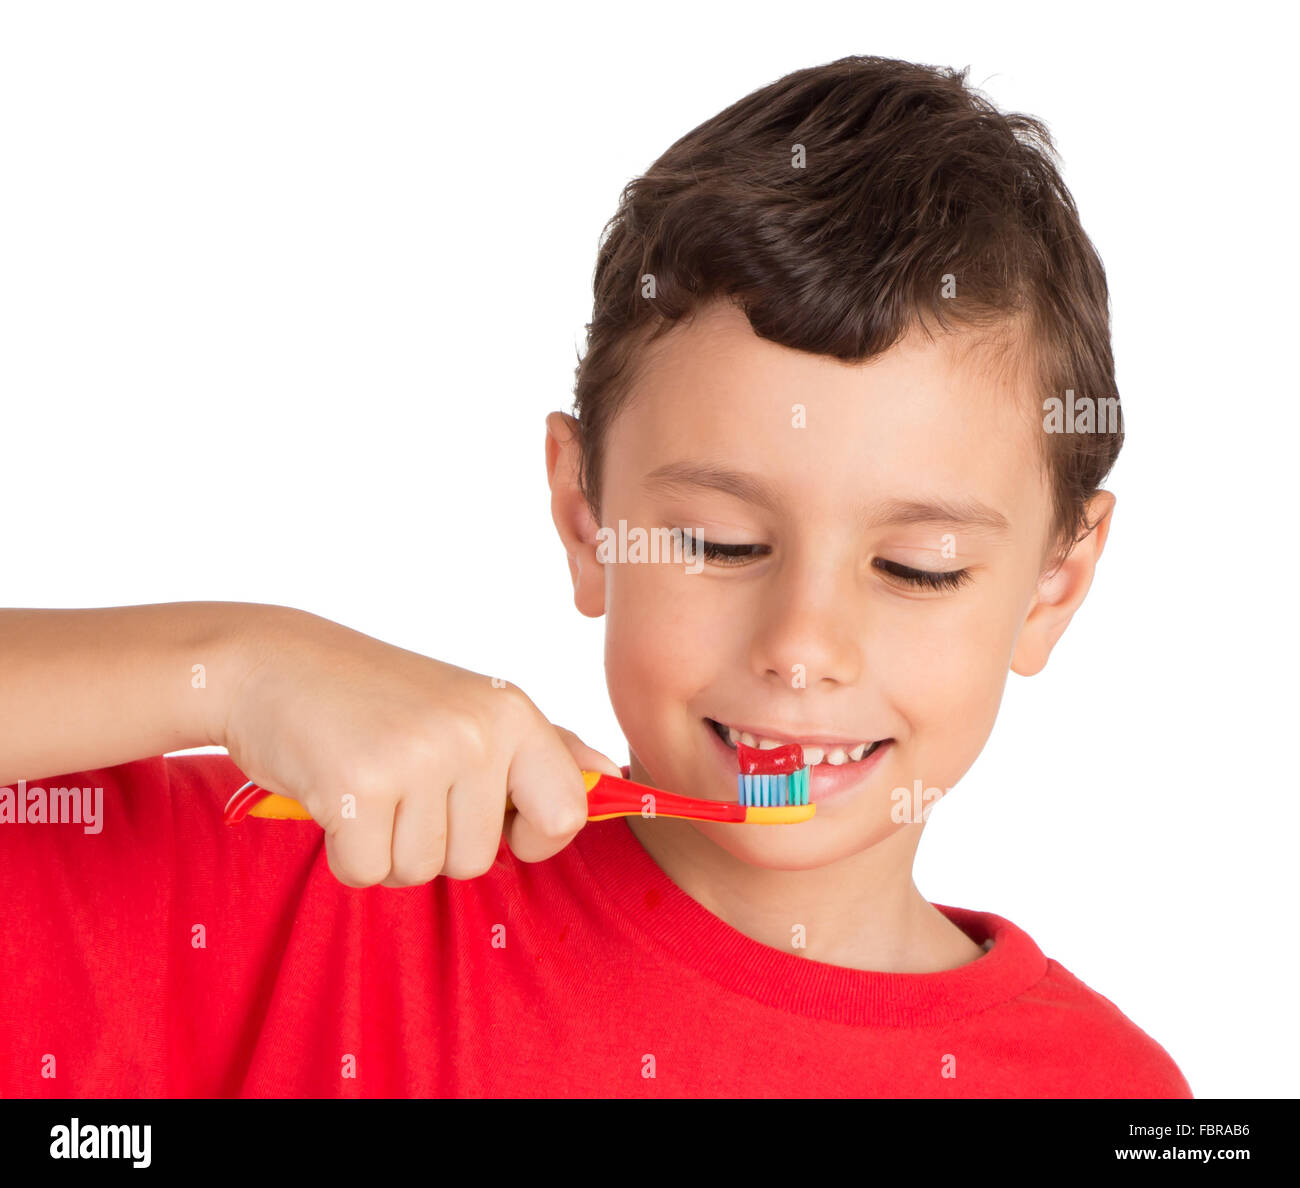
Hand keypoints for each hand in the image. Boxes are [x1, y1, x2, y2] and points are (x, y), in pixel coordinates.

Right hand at [220, 608, 622, 887]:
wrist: (275, 664)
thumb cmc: (378, 697)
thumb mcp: (469, 707)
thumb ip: (544, 746)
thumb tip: (613, 778)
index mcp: (513, 713)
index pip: (567, 813)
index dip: (532, 837)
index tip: (496, 818)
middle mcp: (476, 732)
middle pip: (479, 859)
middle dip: (435, 840)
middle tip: (400, 781)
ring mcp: (420, 757)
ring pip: (422, 870)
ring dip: (387, 846)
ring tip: (367, 783)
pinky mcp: (359, 786)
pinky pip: (367, 872)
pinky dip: (344, 852)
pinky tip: (334, 797)